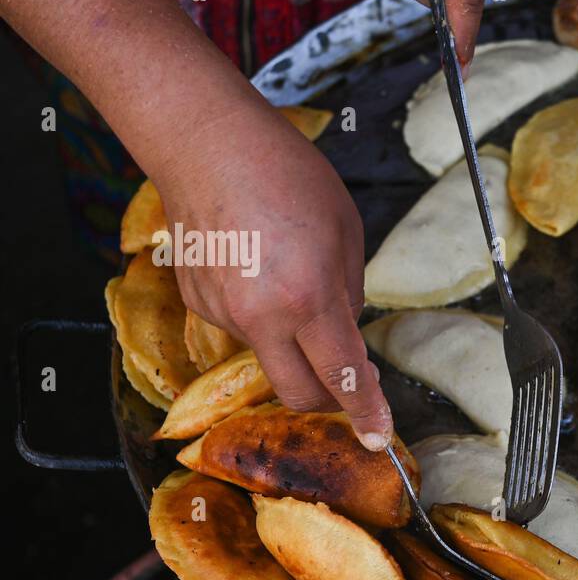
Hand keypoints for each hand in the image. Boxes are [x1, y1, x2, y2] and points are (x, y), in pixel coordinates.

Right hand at [162, 102, 393, 449]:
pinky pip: (243, 327)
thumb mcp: (346, 233)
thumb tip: (344, 333)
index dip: (366, 411)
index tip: (379, 436)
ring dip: (293, 344)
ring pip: (270, 357)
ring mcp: (223, 313)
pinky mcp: (198, 303)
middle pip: (299, 393)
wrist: (205, 143)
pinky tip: (259, 269)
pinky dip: (262, 315)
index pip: (343, 376)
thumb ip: (349, 294)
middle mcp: (261, 317)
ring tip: (293, 280)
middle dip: (329, 397)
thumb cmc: (286, 176)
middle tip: (346, 377)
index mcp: (308, 298)